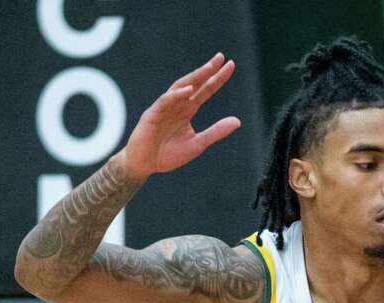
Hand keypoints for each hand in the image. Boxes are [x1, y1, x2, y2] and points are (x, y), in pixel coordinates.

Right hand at [118, 54, 240, 179]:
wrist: (145, 165)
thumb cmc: (168, 154)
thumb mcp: (198, 144)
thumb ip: (216, 131)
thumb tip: (238, 121)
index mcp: (187, 110)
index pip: (206, 90)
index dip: (217, 79)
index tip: (230, 66)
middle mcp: (177, 105)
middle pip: (194, 83)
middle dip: (207, 70)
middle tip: (221, 57)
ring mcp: (164, 107)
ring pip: (180, 87)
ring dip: (194, 77)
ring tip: (208, 68)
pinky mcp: (152, 114)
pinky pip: (166, 101)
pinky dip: (177, 95)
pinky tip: (189, 90)